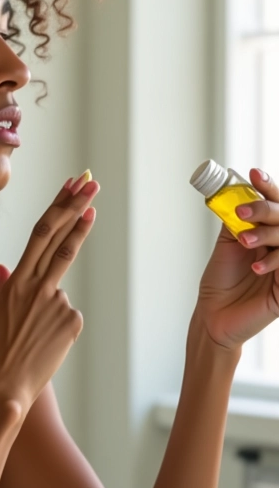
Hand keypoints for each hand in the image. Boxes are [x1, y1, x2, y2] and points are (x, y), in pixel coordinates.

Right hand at [0, 173, 97, 413]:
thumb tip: (6, 269)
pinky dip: (56, 324)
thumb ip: (3, 291)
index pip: (40, 234)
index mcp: (13, 282)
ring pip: (59, 285)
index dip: (58, 208)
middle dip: (78, 208)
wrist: (2, 393)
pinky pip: (66, 315)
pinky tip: (41, 344)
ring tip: (56, 285)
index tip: (73, 188)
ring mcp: (58, 306)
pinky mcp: (72, 325)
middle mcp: (37, 287)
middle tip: (92, 184)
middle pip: (62, 239)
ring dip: (57, 285)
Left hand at [196, 167, 278, 349]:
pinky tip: (256, 266)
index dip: (268, 187)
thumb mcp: (228, 242)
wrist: (213, 314)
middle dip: (266, 210)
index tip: (253, 173)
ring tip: (243, 241)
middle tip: (242, 212)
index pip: (276, 205)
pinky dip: (275, 262)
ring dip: (267, 235)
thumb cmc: (221, 280)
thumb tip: (237, 193)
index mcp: (268, 233)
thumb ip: (237, 219)